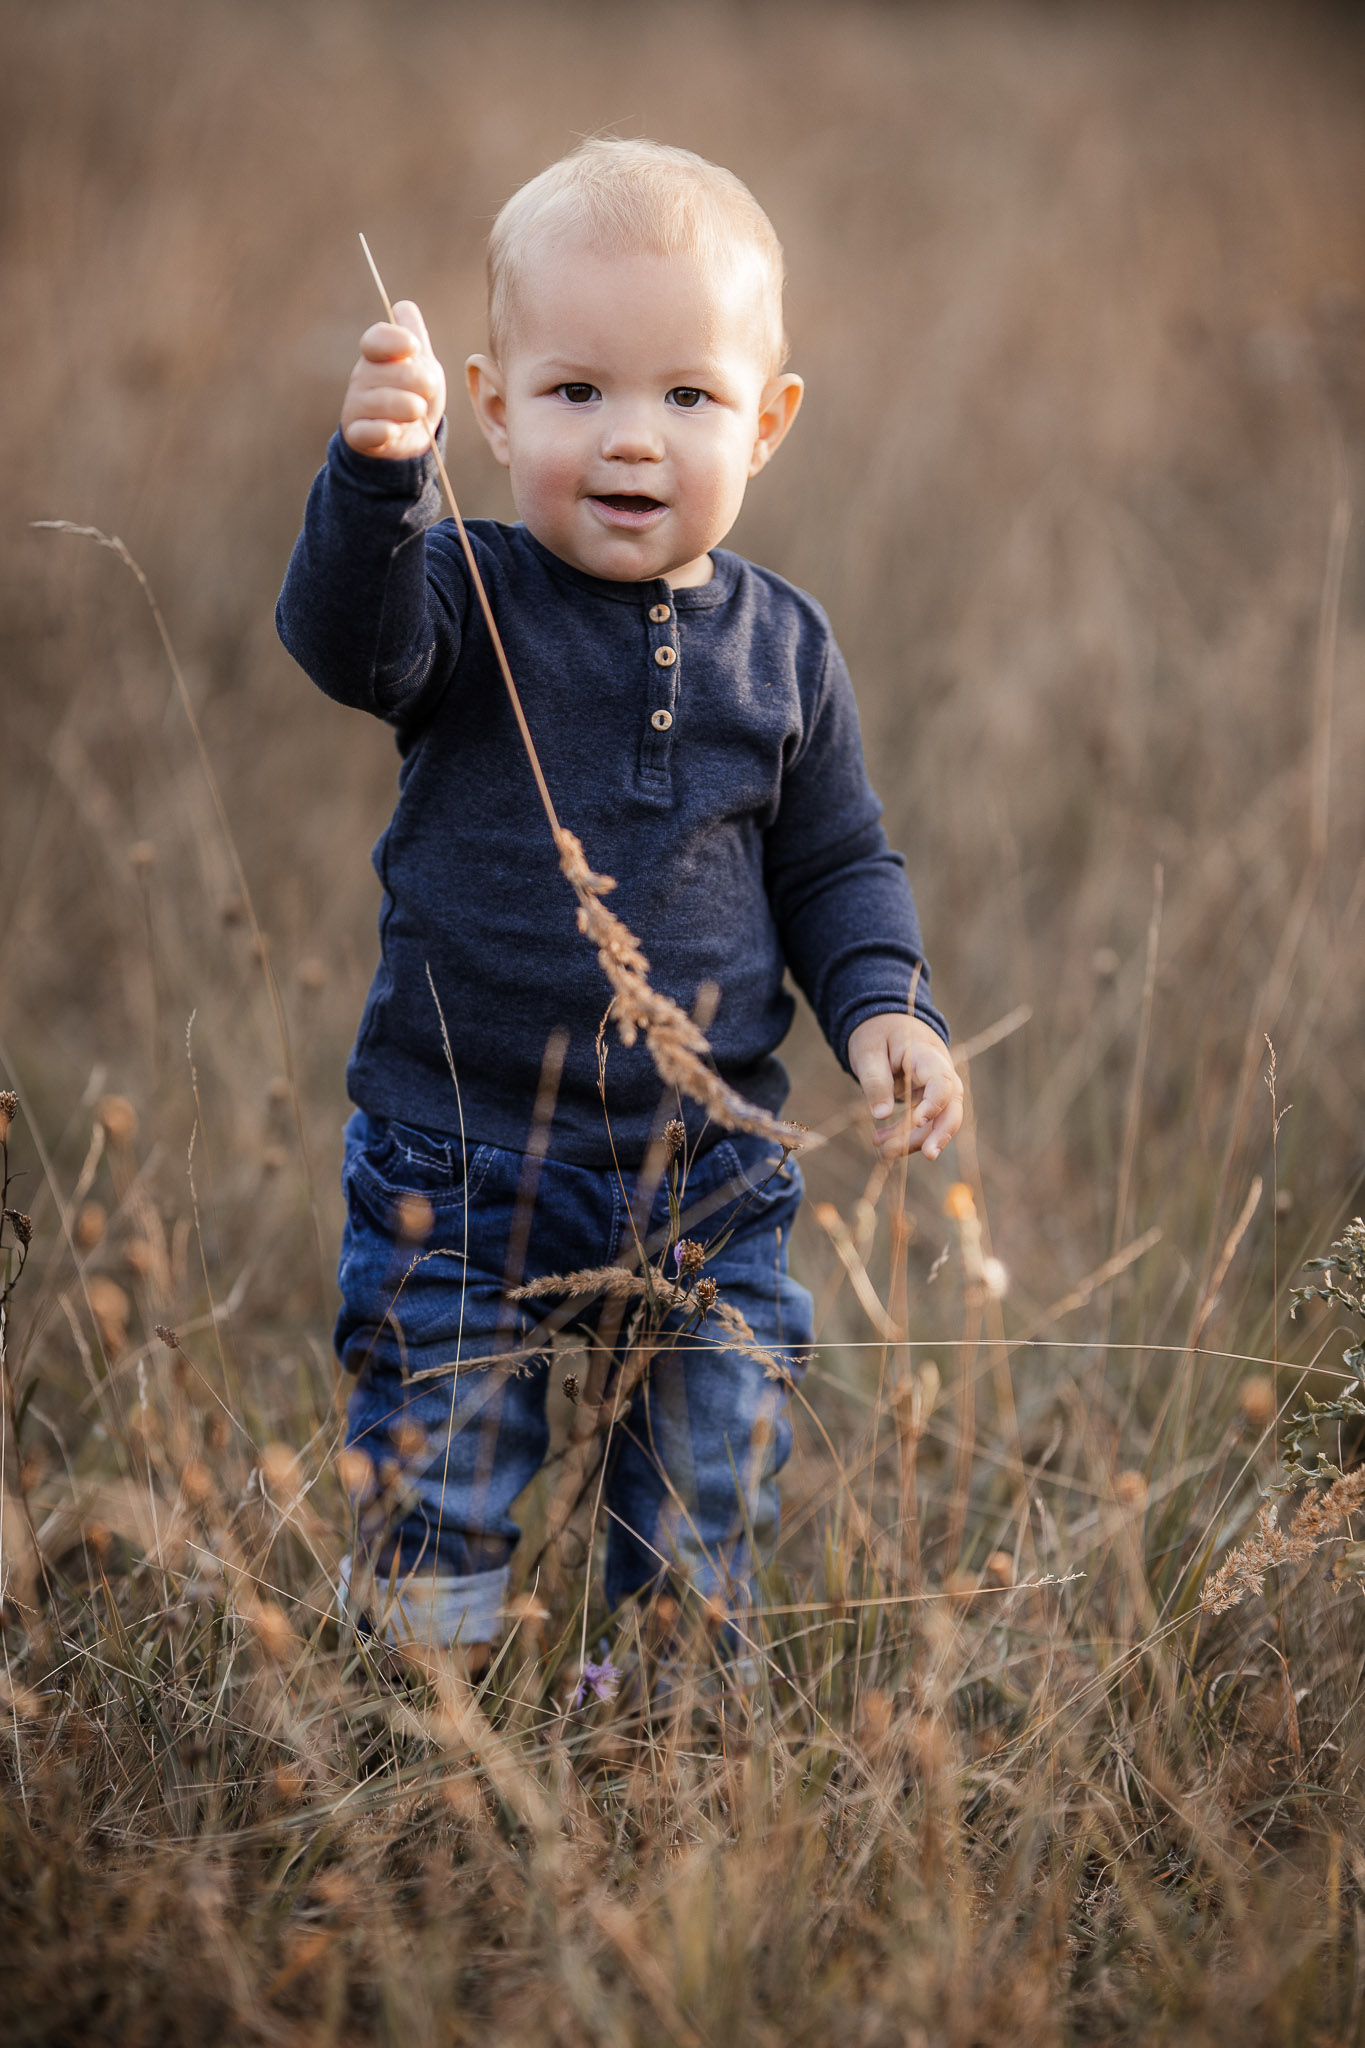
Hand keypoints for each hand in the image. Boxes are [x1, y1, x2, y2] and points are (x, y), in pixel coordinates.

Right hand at [340, 299, 446, 459]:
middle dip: (418, 381)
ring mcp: (357, 405)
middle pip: (390, 372)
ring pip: (381, 402)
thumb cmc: (415, 393)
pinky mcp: (357, 435)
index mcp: (376, 355)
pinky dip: (383, 431)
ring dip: (408, 407)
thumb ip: (415, 334)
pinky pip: (367, 431)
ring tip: (418, 411)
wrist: (409, 436)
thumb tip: (403, 308)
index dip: (394, 340)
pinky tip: (394, 431)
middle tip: (430, 390)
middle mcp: (362, 377)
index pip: (376, 339)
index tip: (414, 348)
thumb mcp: (423, 362)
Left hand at [848, 1013, 962, 1161]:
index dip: (934, 1103)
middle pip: (951, 1107)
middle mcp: (939, 1073)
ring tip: (883, 1151)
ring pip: (935, 1121)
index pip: (941, 1081)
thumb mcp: (867, 1052)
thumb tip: (880, 1115)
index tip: (917, 1120)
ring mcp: (934, 1088)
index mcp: (927, 1055)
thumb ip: (875, 1081)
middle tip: (929, 1155)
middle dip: (941, 1133)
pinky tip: (881, 1142)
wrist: (885, 1024)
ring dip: (913, 1140)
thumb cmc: (877, 1033)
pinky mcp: (925, 1100)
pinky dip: (904, 1135)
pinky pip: (922, 1123)